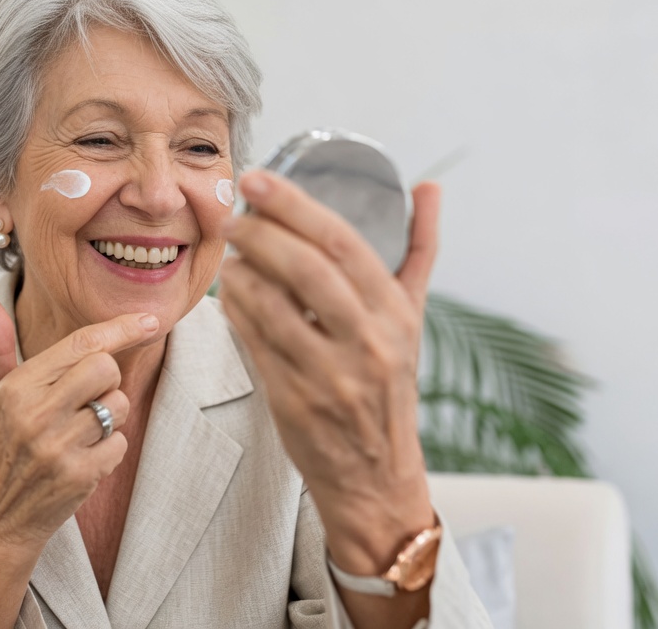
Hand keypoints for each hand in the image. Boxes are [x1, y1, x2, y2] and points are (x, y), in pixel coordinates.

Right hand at [0, 296, 156, 553]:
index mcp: (17, 388)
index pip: (81, 344)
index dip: (121, 327)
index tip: (151, 319)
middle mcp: (36, 414)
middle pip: (106, 368)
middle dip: (107, 380)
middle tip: (86, 398)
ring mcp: (58, 447)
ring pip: (117, 406)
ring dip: (109, 417)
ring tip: (79, 432)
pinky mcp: (79, 476)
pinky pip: (120, 443)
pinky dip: (109, 449)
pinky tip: (83, 458)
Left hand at [218, 170, 440, 574]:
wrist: (376, 476)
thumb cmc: (389, 384)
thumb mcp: (412, 317)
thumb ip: (417, 249)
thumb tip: (428, 187)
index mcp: (395, 315)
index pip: (345, 245)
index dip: (297, 207)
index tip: (262, 180)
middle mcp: (368, 344)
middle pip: (310, 271)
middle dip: (264, 232)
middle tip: (234, 211)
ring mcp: (330, 376)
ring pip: (275, 308)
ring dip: (243, 271)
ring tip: (230, 251)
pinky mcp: (295, 403)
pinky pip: (256, 344)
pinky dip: (237, 310)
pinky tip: (229, 291)